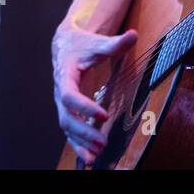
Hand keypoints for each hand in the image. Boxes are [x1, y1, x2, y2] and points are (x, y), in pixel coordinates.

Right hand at [51, 22, 138, 165]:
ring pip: (67, 128)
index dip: (84, 107)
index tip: (103, 115)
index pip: (70, 96)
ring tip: (96, 156)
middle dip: (83, 132)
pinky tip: (90, 158)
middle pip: (67, 118)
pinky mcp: (69, 110)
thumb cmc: (81, 44)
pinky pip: (71, 131)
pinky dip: (78, 144)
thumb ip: (114, 43)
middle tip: (102, 142)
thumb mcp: (96, 43)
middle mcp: (60, 93)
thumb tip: (133, 35)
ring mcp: (63, 104)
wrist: (65, 45)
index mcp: (64, 76)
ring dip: (80, 142)